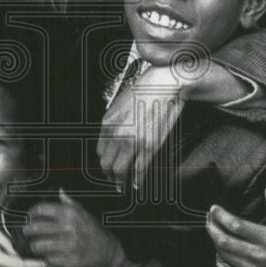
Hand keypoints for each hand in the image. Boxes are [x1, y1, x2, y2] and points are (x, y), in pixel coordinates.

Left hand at [23, 189, 125, 266]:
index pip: (41, 209)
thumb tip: (59, 190)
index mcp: (70, 213)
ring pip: (38, 246)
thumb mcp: (83, 212)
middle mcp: (69, 228)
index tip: (28, 217)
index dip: (31, 213)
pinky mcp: (69, 261)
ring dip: (34, 246)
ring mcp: (69, 245)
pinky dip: (45, 258)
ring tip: (35, 245)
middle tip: (27, 232)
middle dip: (27, 231)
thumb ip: (68, 202)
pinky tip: (47, 255)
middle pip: (35, 228)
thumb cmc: (92, 229)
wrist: (108, 250)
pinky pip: (48, 259)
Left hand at [97, 65, 182, 190]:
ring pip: (119, 170)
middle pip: (106, 164)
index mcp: (108, 122)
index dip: (106, 161)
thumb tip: (116, 136)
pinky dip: (137, 180)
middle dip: (111, 174)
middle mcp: (116, 133)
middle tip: (116, 180)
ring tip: (125, 184)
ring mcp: (131, 140)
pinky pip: (139, 170)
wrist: (165, 82)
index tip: (112, 164)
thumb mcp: (122, 103)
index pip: (100, 151)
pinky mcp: (149, 145)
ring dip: (121, 180)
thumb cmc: (147, 88)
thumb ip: (116, 122)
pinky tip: (138, 184)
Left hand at [206, 187, 265, 266]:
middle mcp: (260, 256)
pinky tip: (219, 254)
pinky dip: (220, 264)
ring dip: (215, 242)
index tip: (214, 208)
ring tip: (213, 230)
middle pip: (225, 242)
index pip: (237, 226)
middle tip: (209, 218)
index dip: (221, 216)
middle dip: (212, 228)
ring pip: (225, 256)